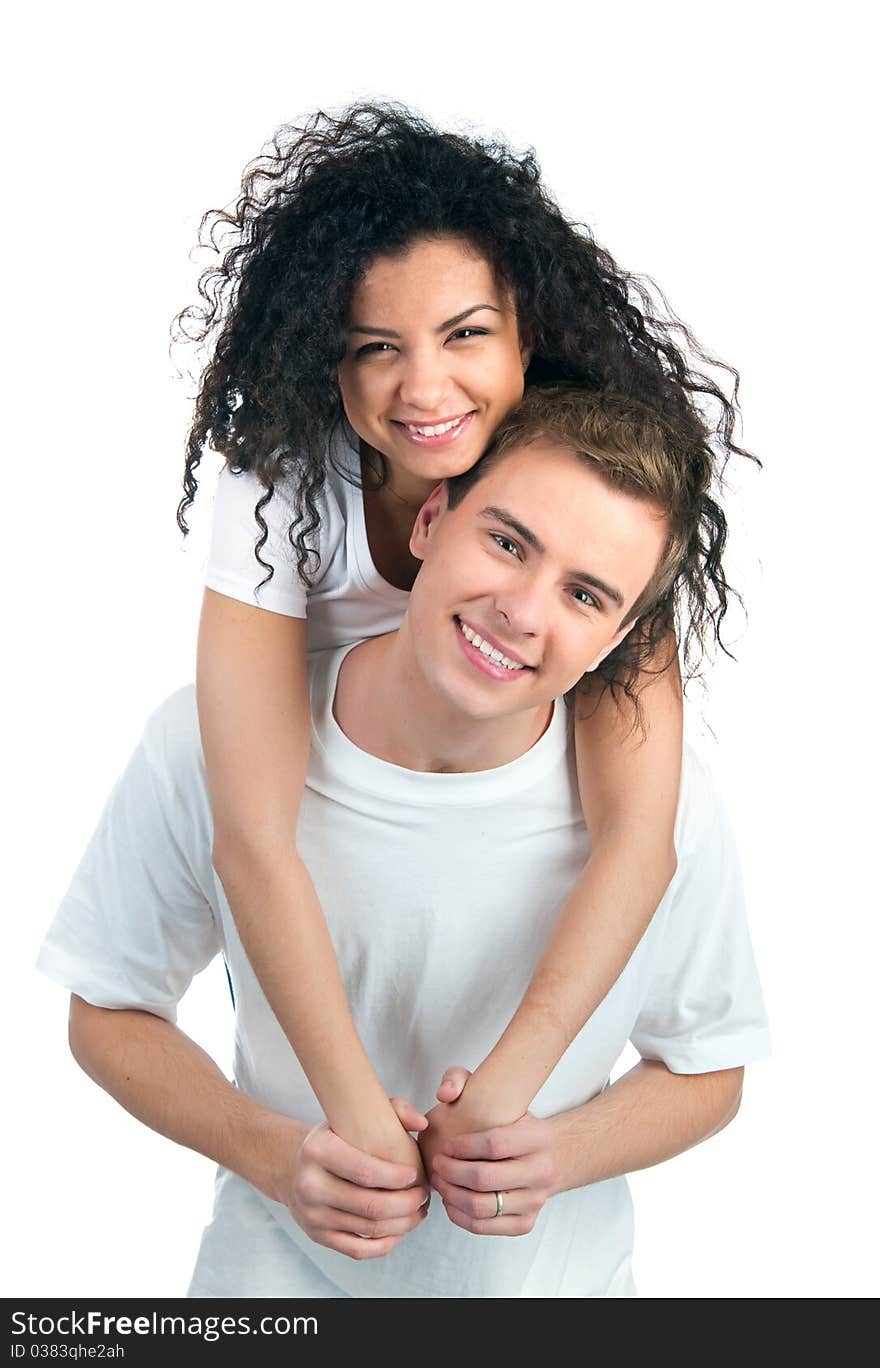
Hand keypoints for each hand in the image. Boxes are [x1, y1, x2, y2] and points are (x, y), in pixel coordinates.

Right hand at [284, 1097, 430, 1258]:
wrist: (296, 1167)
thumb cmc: (336, 1139)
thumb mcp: (354, 1117)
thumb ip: (395, 1110)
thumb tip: (421, 1122)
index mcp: (318, 1151)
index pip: (364, 1171)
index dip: (396, 1178)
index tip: (416, 1175)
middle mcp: (310, 1185)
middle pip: (370, 1206)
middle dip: (407, 1204)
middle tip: (423, 1196)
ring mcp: (313, 1215)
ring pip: (369, 1229)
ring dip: (403, 1224)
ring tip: (418, 1211)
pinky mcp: (318, 1236)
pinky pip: (357, 1250)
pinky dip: (385, 1244)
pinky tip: (400, 1230)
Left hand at [426, 1067, 559, 1236]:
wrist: (551, 1156)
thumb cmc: (514, 1124)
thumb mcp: (498, 1095)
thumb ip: (461, 1079)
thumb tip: (443, 1094)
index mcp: (538, 1137)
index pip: (494, 1144)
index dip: (462, 1147)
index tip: (445, 1145)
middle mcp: (542, 1171)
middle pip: (485, 1179)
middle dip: (451, 1172)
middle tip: (437, 1164)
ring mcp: (536, 1201)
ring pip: (483, 1207)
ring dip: (452, 1195)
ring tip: (440, 1181)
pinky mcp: (525, 1223)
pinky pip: (485, 1227)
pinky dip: (460, 1215)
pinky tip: (450, 1200)